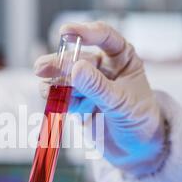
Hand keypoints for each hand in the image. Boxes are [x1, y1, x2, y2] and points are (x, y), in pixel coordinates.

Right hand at [35, 21, 165, 175]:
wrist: (137, 150)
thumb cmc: (140, 121)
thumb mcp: (122, 103)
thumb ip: (98, 86)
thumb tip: (75, 68)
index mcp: (122, 58)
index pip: (104, 37)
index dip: (84, 31)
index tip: (66, 32)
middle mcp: (103, 67)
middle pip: (78, 59)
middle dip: (60, 63)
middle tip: (41, 68)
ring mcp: (88, 85)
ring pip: (66, 77)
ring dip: (54, 81)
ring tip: (46, 90)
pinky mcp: (77, 102)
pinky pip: (62, 96)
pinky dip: (55, 98)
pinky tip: (50, 99)